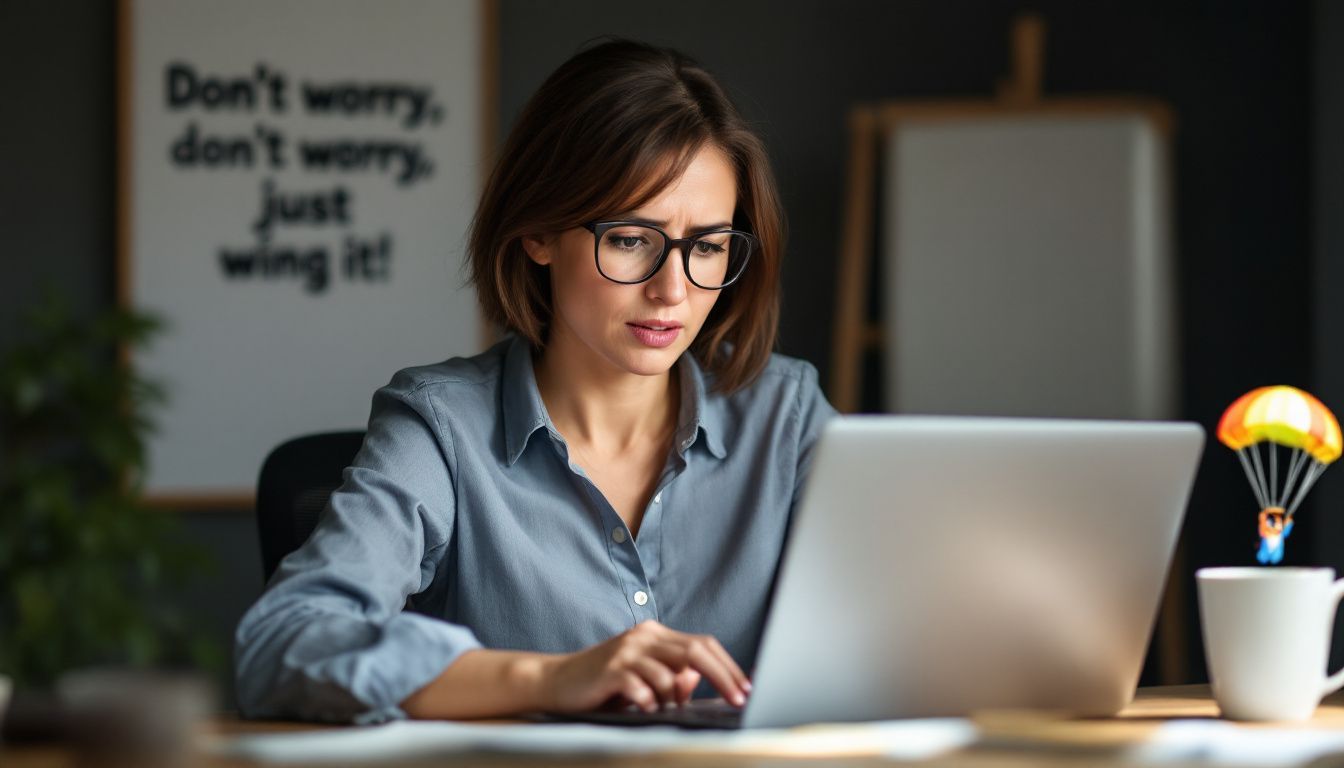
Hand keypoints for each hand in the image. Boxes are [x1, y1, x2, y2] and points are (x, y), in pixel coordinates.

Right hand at [538, 620, 751, 712]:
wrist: (557, 681)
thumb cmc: (604, 682)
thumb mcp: (644, 677)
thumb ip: (672, 675)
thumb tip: (698, 679)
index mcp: (656, 634)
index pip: (703, 644)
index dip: (728, 666)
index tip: (746, 688)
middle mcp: (644, 636)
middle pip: (696, 651)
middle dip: (723, 676)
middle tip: (739, 698)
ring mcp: (627, 651)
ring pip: (670, 672)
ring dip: (676, 697)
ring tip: (666, 709)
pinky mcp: (610, 669)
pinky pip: (642, 686)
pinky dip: (650, 702)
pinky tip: (645, 709)